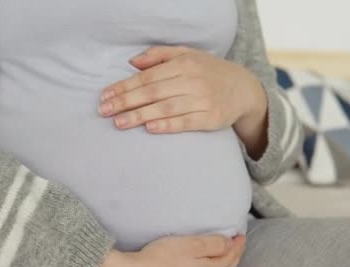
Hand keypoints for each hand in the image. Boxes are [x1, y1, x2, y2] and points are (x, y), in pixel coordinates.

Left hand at [98, 46, 267, 134]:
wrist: (244, 89)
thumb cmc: (208, 71)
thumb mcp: (187, 55)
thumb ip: (159, 55)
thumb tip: (132, 62)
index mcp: (184, 64)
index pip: (147, 76)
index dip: (124, 87)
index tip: (105, 97)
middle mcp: (193, 80)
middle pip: (153, 92)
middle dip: (126, 102)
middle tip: (105, 111)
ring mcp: (203, 100)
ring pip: (166, 108)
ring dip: (140, 116)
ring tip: (119, 122)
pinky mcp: (211, 118)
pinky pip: (186, 122)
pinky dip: (167, 125)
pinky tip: (149, 128)